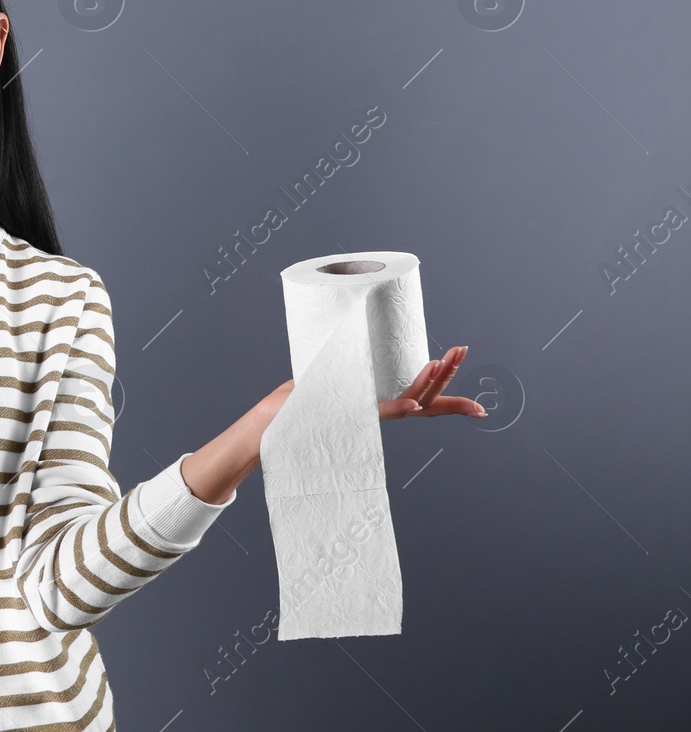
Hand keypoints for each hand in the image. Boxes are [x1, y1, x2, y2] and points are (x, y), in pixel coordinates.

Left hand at [258, 344, 485, 420]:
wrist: (270, 423)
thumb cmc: (294, 401)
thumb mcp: (326, 374)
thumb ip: (343, 360)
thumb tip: (350, 328)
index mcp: (376, 404)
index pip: (422, 402)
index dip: (451, 402)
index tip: (480, 408)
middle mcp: (376, 413)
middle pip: (424, 396)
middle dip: (447, 375)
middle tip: (462, 350)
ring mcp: (365, 416)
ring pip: (409, 401)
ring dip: (429, 382)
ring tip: (442, 360)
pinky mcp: (347, 416)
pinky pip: (379, 414)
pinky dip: (398, 410)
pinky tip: (416, 406)